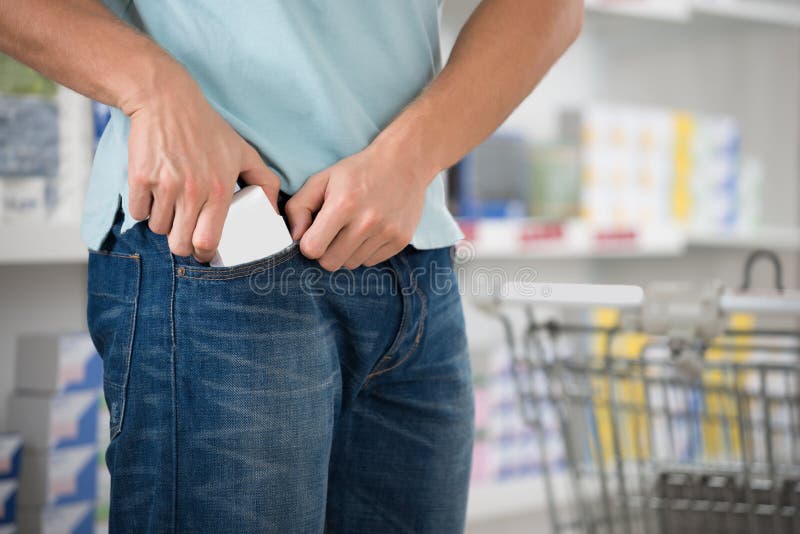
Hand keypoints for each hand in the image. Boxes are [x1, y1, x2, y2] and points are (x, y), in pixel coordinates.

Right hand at [125, 72, 280, 262]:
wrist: (166, 101)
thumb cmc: (207, 128)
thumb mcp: (244, 152)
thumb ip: (265, 182)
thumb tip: (273, 211)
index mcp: (220, 191)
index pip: (208, 242)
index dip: (204, 253)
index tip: (203, 251)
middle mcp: (192, 192)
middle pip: (180, 244)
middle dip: (182, 245)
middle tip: (184, 235)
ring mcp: (165, 186)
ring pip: (158, 229)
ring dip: (163, 224)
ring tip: (170, 206)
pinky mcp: (140, 178)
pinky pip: (138, 213)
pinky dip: (143, 209)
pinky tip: (153, 195)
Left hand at [286, 144, 430, 270]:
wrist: (404, 162)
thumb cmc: (358, 171)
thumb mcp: (322, 179)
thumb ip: (299, 206)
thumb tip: (294, 237)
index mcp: (343, 205)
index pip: (313, 249)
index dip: (309, 243)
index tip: (314, 233)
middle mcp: (366, 222)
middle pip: (331, 263)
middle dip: (326, 251)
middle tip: (333, 232)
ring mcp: (386, 233)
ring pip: (351, 264)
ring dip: (347, 251)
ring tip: (354, 228)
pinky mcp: (401, 240)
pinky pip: (371, 262)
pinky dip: (366, 251)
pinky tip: (370, 231)